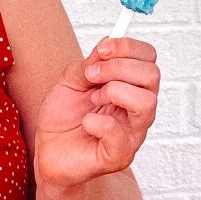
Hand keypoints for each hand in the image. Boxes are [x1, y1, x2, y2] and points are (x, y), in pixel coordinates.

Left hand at [33, 37, 158, 190]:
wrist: (48, 152)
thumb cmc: (63, 118)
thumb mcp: (71, 80)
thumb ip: (90, 63)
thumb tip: (108, 43)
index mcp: (131, 87)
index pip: (149, 59)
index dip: (128, 47)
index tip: (102, 50)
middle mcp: (138, 109)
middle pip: (152, 75)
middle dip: (118, 67)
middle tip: (91, 76)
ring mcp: (132, 133)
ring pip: (147, 103)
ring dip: (114, 92)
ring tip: (92, 100)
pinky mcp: (120, 156)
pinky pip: (120, 135)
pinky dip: (98, 123)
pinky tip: (87, 124)